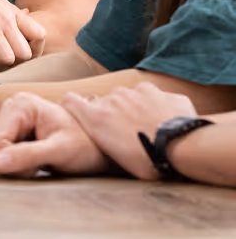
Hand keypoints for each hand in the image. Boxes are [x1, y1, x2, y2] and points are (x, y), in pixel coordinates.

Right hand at [0, 0, 44, 71]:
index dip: (35, 48)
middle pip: (25, 54)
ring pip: (7, 59)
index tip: (20, 53)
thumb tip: (28, 15)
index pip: (39, 35)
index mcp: (11, 11)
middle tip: (1, 64)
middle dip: (14, 62)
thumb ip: (9, 13)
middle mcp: (3, 19)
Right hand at [0, 92, 107, 177]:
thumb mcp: (60, 151)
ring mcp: (11, 120)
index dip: (10, 161)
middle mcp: (12, 108)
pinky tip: (35, 161)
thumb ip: (28, 155)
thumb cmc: (87, 146)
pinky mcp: (13, 132)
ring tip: (39, 162)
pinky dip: (17, 164)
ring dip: (14, 165)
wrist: (100, 149)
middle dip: (12, 163)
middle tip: (39, 165)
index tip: (34, 167)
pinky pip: (2, 154)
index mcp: (21, 105)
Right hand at [63, 83, 199, 179]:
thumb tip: (110, 136)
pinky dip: (159, 107)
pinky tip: (168, 123)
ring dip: (136, 107)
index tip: (82, 114)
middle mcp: (112, 97)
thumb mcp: (116, 157)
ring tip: (151, 128)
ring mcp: (136, 91)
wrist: (181, 146)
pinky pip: (155, 97)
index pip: (70, 100)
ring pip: (131, 96)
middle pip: (106, 101)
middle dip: (114, 112)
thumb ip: (106, 137)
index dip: (74, 106)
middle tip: (129, 132)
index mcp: (96, 116)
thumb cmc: (148, 160)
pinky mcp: (158, 91)